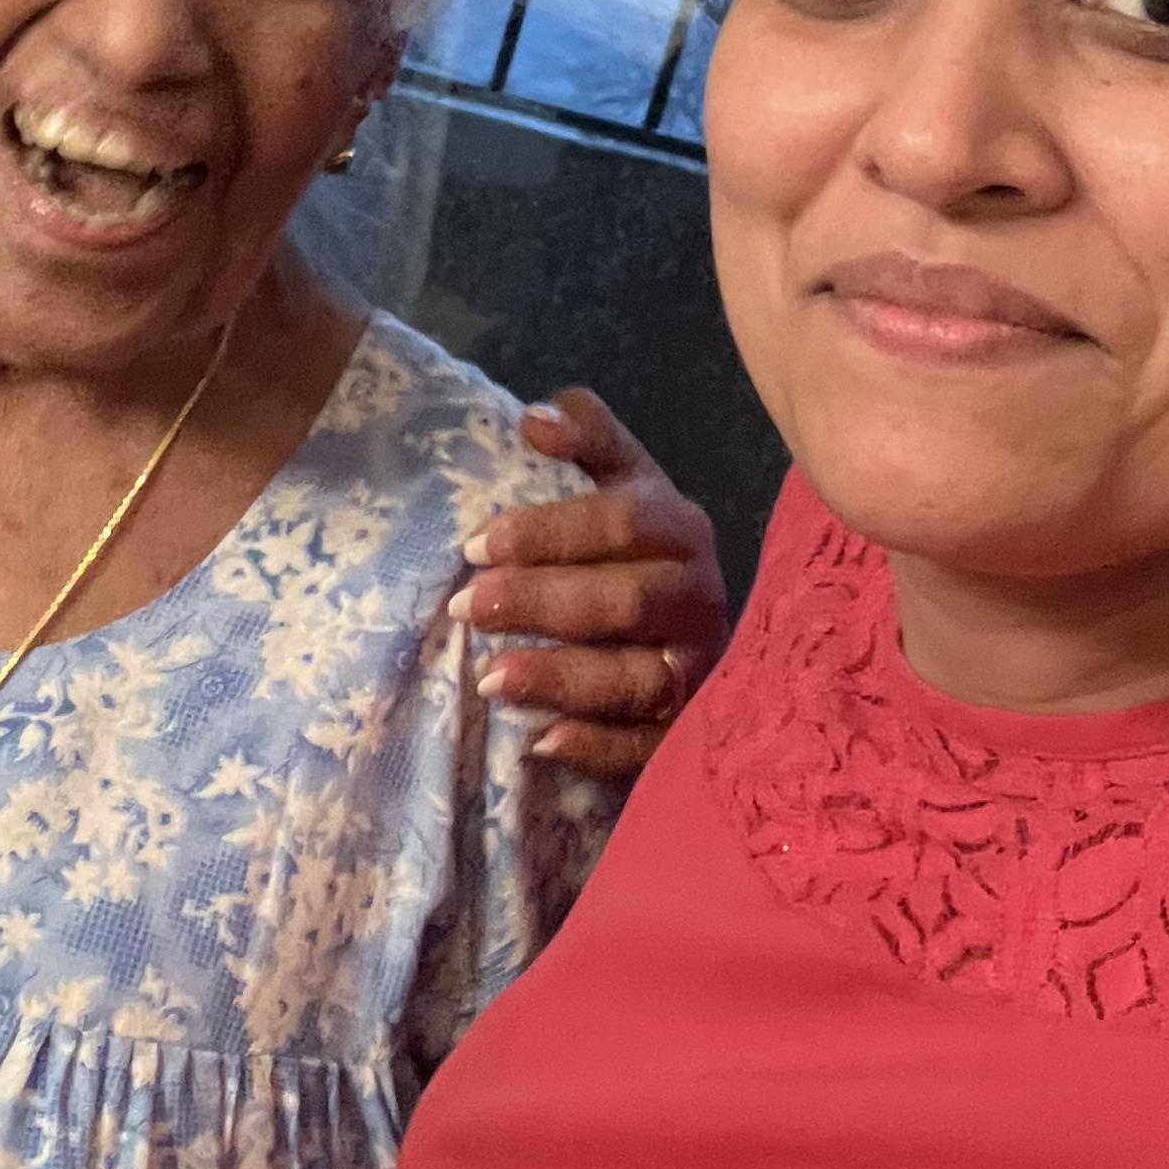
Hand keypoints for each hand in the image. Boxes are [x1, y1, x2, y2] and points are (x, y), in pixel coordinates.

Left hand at [460, 388, 729, 781]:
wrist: (691, 612)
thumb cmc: (634, 538)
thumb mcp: (619, 476)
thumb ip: (586, 435)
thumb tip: (534, 421)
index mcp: (679, 526)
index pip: (618, 523)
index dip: (547, 533)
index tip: (474, 545)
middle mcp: (699, 595)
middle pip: (623, 601)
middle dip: (540, 604)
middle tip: (467, 608)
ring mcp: (700, 664)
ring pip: (637, 677)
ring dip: (561, 679)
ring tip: (489, 679)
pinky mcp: (692, 724)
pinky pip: (649, 745)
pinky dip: (598, 747)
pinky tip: (540, 741)